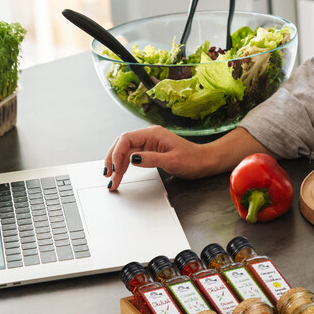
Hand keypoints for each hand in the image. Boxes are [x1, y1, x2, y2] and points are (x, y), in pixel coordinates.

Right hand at [103, 125, 271, 189]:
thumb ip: (151, 159)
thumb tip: (132, 159)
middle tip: (108, 175)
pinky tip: (121, 174)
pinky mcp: (150, 151)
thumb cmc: (193, 160)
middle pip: (122, 144)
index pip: (126, 138)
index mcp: (153, 133)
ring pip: (126, 151)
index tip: (114, 168)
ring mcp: (149, 143)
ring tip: (113, 180)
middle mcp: (149, 136)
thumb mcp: (172, 161)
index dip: (116, 153)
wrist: (205, 161)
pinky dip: (125, 165)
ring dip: (117, 164)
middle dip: (112, 159)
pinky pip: (132, 156)